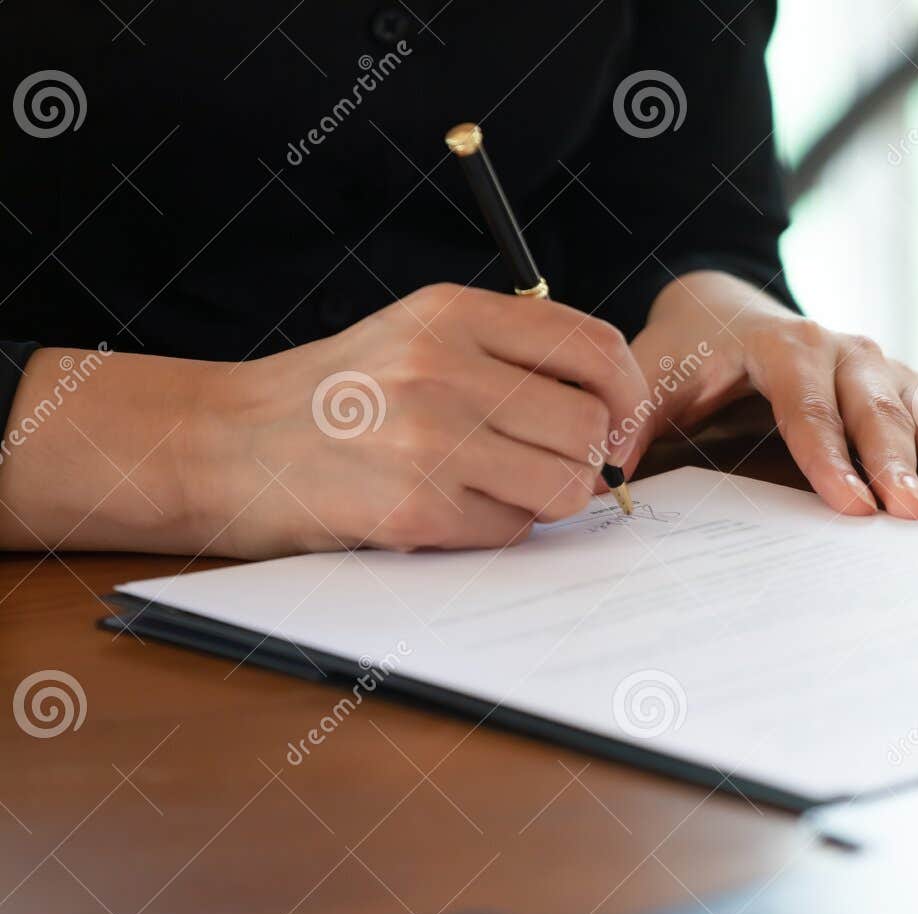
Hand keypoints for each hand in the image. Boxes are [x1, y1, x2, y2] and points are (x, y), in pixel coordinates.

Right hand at [194, 283, 648, 555]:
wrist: (228, 444)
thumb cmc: (340, 395)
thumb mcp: (419, 335)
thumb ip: (510, 354)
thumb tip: (614, 409)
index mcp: (453, 313)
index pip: (594, 347)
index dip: (625, 394)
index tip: (617, 423)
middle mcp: (443, 368)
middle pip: (588, 425)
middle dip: (586, 458)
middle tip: (553, 467)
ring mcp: (429, 440)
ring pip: (564, 485)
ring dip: (545, 499)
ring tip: (494, 487)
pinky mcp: (416, 508)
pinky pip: (513, 531)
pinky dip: (496, 531)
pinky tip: (448, 510)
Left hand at [626, 273, 917, 526]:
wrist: (730, 308)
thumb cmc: (692, 352)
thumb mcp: (655, 370)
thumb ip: (635, 412)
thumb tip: (608, 466)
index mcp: (784, 346)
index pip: (809, 405)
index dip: (830, 455)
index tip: (850, 505)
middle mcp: (846, 351)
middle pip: (881, 411)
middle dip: (901, 467)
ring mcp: (888, 368)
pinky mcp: (914, 387)